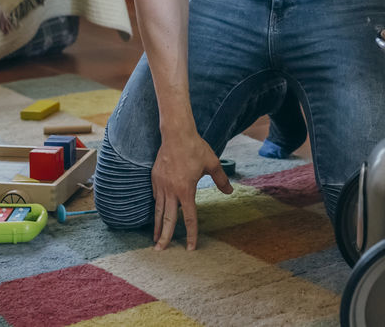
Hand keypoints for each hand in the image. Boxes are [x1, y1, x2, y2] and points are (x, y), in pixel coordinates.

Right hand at [151, 130, 232, 249]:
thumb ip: (221, 180)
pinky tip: (157, 213)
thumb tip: (230, 191)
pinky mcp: (154, 178)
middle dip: (165, 237)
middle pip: (168, 219)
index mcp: (186, 190)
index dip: (191, 234)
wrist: (176, 133)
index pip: (189, 218)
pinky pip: (155, 197)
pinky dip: (156, 207)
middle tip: (160, 251)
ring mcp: (161, 185)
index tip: (190, 248)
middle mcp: (171, 191)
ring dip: (157, 226)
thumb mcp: (212, 163)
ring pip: (158, 210)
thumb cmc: (195, 148)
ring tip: (154, 239)